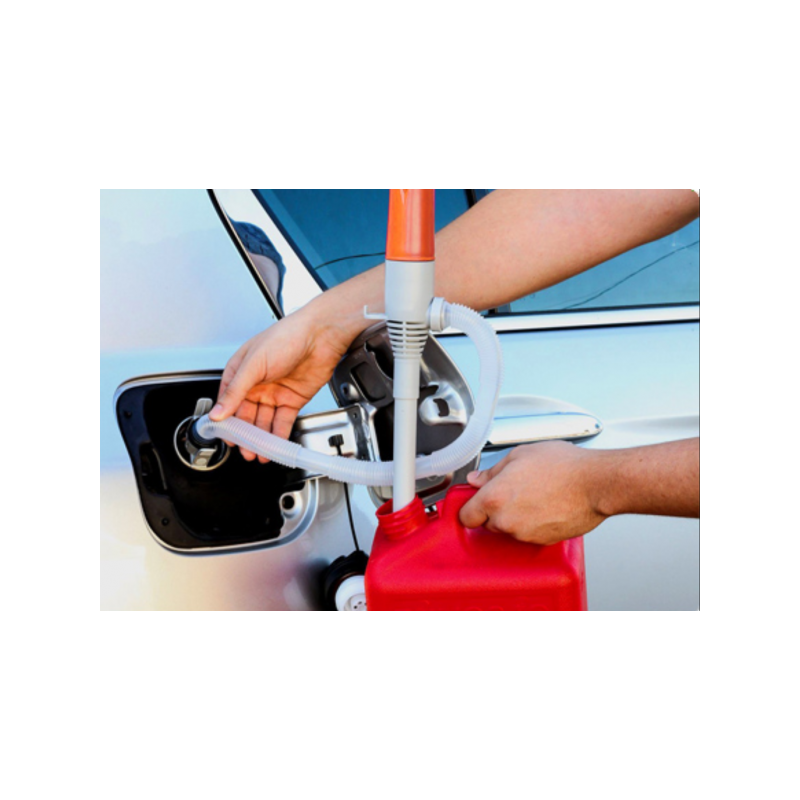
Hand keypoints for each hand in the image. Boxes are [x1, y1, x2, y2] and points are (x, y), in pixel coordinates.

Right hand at [209, 296, 361, 462]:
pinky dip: (278, 435)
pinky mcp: (293, 399)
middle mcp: (257, 383)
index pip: (228, 401)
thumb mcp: (253, 364)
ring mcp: (275, 392)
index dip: (226, 421)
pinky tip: (274, 446)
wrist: (320, 336)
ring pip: (264, 421)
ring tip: (258, 453)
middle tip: (244, 451)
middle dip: (245, 435)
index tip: (225, 438)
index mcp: (242, 371)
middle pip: (247, 415)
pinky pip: (283, 421)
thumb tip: (218, 412)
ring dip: (261, 438)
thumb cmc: (286, 336)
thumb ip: (235, 391)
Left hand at [459, 441, 606, 544]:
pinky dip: (533, 525)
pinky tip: (545, 507)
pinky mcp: (542, 542)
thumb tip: (478, 479)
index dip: (470, 508)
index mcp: (494, 498)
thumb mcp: (520, 455)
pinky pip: (529, 535)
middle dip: (496, 510)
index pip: (466, 516)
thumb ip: (493, 471)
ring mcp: (524, 535)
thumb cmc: (564, 466)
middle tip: (514, 491)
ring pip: (509, 530)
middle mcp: (506, 521)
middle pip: (488, 523)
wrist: (596, 484)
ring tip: (535, 496)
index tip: (475, 503)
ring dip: (516, 518)